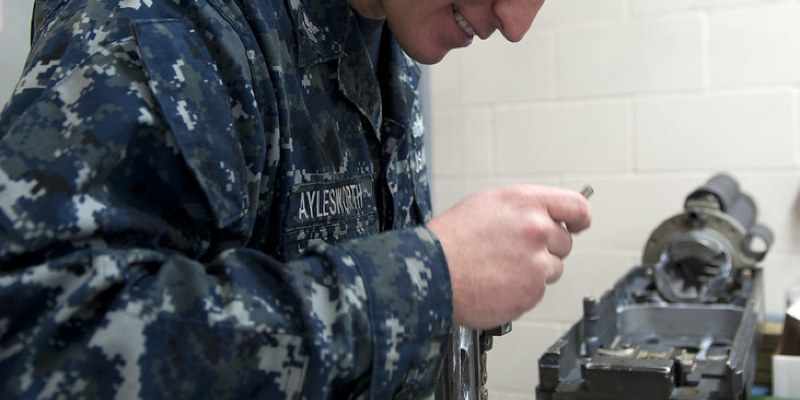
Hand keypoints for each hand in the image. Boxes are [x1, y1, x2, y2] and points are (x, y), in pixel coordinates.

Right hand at [427, 185, 591, 328]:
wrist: (431, 273)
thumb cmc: (450, 240)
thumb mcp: (486, 204)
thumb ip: (522, 209)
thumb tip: (543, 215)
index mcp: (526, 202)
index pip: (576, 206)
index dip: (580, 218)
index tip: (579, 224)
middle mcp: (536, 230)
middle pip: (564, 241)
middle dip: (546, 248)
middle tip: (515, 252)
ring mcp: (537, 263)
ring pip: (552, 269)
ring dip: (534, 271)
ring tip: (500, 268)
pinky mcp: (532, 291)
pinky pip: (537, 291)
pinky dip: (521, 290)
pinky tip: (497, 283)